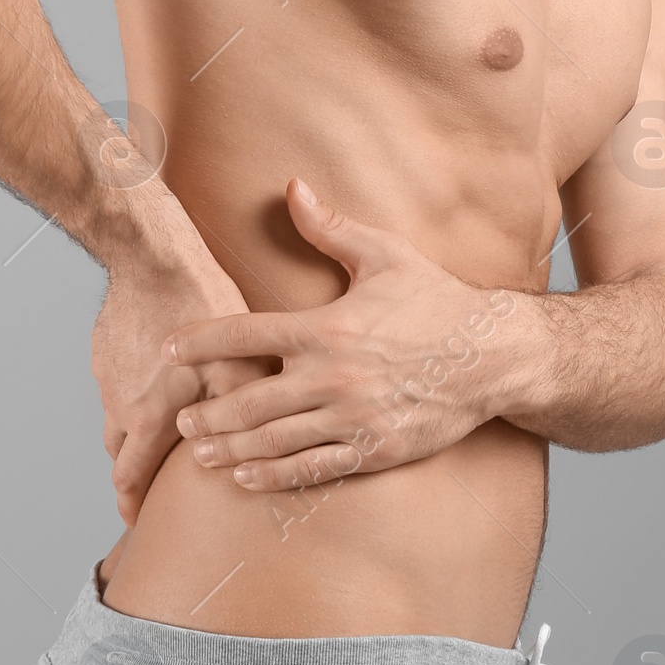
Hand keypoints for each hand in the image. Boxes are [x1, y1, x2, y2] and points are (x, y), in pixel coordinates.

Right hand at [91, 203, 277, 525]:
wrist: (151, 252)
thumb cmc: (201, 303)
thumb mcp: (239, 362)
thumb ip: (245, 410)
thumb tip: (261, 446)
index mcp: (149, 416)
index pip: (132, 477)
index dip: (132, 504)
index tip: (137, 522)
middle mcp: (120, 401)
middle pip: (119, 452)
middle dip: (132, 473)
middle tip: (147, 483)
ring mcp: (108, 373)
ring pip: (114, 416)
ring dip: (130, 431)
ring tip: (154, 429)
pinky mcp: (104, 345)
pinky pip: (114, 380)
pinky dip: (129, 389)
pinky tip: (151, 374)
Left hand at [163, 180, 524, 490]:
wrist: (493, 355)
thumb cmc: (436, 301)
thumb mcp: (385, 255)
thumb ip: (331, 228)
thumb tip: (292, 187)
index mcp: (328, 328)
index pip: (246, 334)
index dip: (201, 342)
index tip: (171, 348)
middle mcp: (334, 377)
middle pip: (250, 401)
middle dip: (209, 410)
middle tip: (181, 416)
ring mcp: (353, 419)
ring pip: (275, 441)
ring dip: (230, 448)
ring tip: (199, 452)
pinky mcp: (374, 451)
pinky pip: (313, 468)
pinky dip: (274, 476)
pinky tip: (246, 477)